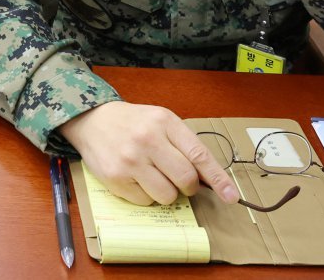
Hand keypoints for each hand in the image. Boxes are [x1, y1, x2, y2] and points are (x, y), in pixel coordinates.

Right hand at [59, 101, 238, 206]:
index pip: (199, 155)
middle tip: (179, 180)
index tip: (231, 196)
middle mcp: (147, 139)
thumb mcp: (161, 121)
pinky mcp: (116, 178)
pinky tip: (135, 177)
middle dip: (188, 186)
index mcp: (164, 122)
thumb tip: (210, 180)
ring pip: (167, 195)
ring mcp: (130, 160)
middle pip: (186, 179)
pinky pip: (146, 201)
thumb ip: (185, 145)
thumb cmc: (133, 123)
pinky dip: (146, 195)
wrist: (92, 120)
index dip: (218, 179)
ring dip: (166, 192)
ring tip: (153, 175)